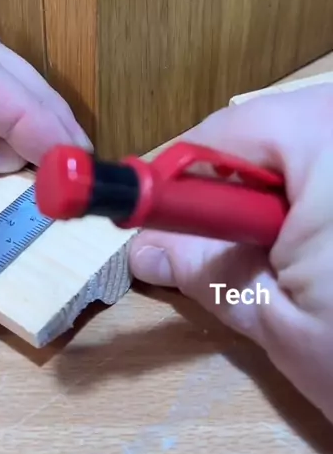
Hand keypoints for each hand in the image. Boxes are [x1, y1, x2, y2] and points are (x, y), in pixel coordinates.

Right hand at [128, 86, 332, 422]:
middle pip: (268, 136)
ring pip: (306, 152)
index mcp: (328, 146)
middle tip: (226, 252)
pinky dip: (319, 205)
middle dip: (236, 194)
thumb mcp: (277, 318)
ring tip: (289, 266)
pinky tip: (328, 257)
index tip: (147, 216)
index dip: (175, 177)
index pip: (223, 135)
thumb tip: (139, 248)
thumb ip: (201, 268)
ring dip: (281, 203)